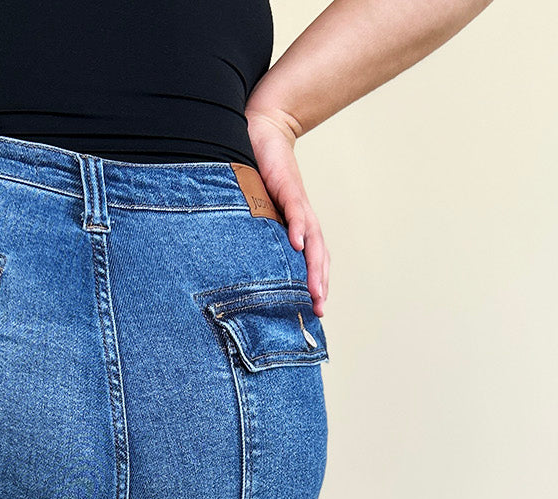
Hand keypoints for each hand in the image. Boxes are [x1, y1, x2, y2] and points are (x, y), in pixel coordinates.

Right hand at [245, 108, 328, 315]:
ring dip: (314, 265)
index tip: (314, 310)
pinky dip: (298, 227)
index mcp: (296, 225)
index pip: (312, 259)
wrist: (263, 129)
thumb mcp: (256, 210)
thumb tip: (239, 261)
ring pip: (313, 239)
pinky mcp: (286, 185)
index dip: (315, 283)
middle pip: (317, 255)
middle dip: (318, 283)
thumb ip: (254, 233)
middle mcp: (301, 217)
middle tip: (318, 309)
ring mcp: (296, 202)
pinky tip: (298, 245)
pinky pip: (295, 210)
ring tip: (315, 289)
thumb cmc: (256, 173)